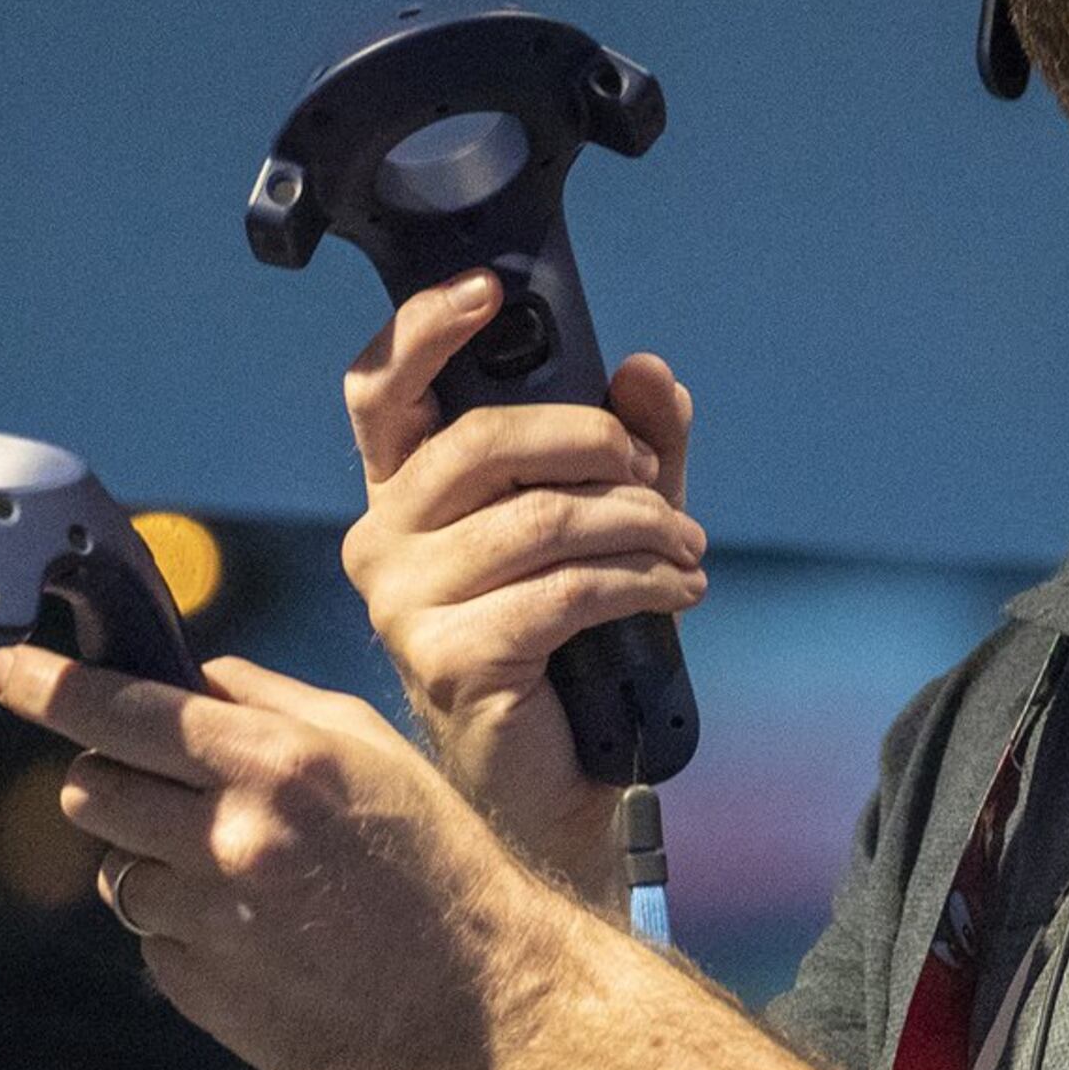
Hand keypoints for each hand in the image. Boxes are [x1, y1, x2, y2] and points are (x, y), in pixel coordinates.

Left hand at [0, 644, 573, 1069]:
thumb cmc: (431, 856)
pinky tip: (259, 932)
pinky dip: (185, 929)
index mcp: (276, 761)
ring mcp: (212, 919)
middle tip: (166, 790)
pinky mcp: (201, 989)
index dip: (49, 689)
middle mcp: (233, 836)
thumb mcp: (368, 746)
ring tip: (241, 874)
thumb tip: (185, 676)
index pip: (124, 712)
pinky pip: (151, 941)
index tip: (6, 672)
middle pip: (90, 789)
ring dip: (153, 862)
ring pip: (115, 871)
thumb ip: (269, 700)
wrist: (481, 987)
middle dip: (110, 780)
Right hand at [339, 270, 706, 889]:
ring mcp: (404, 604)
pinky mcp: (449, 658)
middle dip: (593, 445)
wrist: (558, 777)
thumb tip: (645, 371)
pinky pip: (563, 589)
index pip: (382, 392)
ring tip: (686, 551)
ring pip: (541, 519)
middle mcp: (382, 540)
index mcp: (405, 493)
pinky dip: (640, 582)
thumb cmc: (570, 639)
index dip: (424, 330)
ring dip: (640, 526)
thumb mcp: (612, 521)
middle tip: (657, 479)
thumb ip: (630, 444)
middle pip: (481, 442)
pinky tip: (677, 592)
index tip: (488, 292)